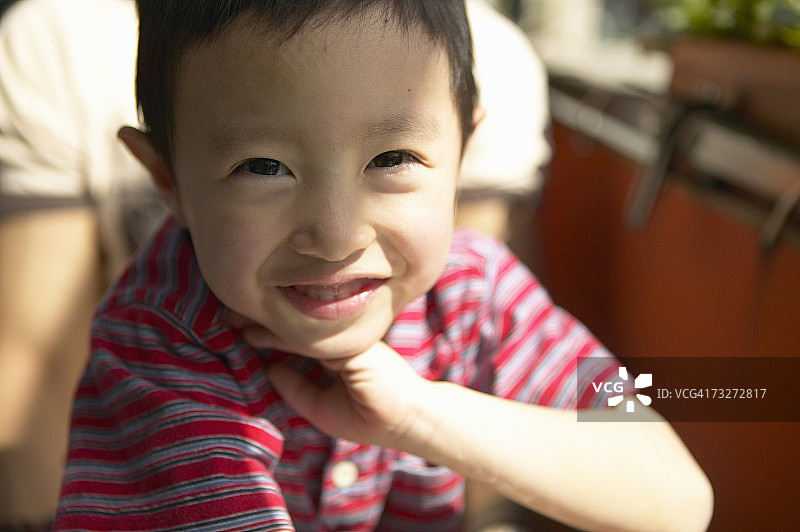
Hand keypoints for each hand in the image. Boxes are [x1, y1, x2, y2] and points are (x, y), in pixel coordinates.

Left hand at [229, 312, 430, 448]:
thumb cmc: (367, 417)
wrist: (404, 420)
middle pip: (295, 325)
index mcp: (333, 351)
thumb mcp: (320, 407)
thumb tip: (268, 369)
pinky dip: (283, 334)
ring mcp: (346, 337)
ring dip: (266, 322)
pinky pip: (312, 337)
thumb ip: (296, 388)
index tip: (240, 326)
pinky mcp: (352, 343)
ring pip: (299, 326)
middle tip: (229, 312)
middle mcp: (338, 339)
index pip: (296, 336)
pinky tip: (258, 332)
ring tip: (235, 318)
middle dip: (263, 319)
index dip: (269, 332)